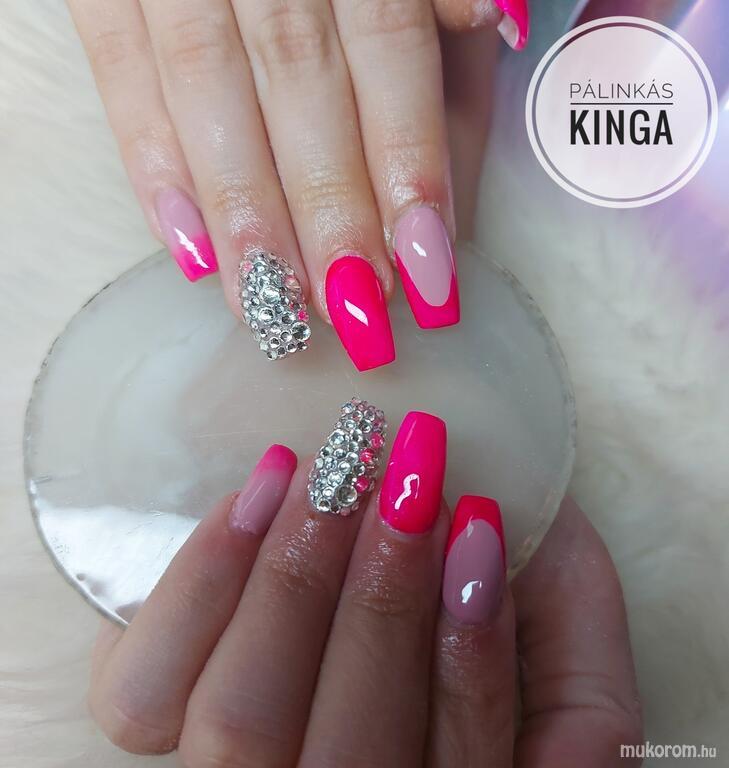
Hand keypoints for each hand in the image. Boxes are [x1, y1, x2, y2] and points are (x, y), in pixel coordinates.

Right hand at [67, 0, 528, 369]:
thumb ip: (447, 13)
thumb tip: (492, 65)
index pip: (389, 42)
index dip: (409, 160)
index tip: (427, 268)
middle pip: (299, 79)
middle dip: (328, 206)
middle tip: (350, 309)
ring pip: (206, 88)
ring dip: (244, 212)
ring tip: (272, 309)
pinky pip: (119, 69)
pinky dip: (151, 163)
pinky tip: (190, 251)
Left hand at [88, 404, 640, 765]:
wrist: (372, 535)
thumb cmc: (474, 578)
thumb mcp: (561, 624)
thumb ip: (585, 676)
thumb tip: (518, 645)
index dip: (471, 660)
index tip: (477, 522)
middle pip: (343, 759)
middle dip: (380, 605)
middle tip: (400, 478)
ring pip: (240, 728)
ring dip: (296, 581)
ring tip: (333, 473)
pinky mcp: (148, 715)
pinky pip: (145, 688)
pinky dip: (204, 580)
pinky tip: (263, 489)